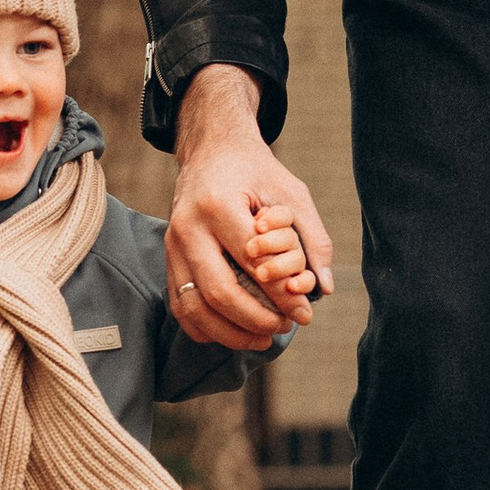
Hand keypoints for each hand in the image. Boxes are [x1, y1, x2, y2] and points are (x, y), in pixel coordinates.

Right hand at [165, 68, 334, 349]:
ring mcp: (172, 245)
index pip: (253, 263)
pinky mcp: (167, 259)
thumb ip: (312, 238)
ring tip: (261, 339)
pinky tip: (232, 332)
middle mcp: (188, 227)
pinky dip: (205, 328)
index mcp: (218, 205)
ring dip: (228, 333)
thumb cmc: (255, 170)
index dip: (281, 295)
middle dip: (254, 320)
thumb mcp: (292, 192)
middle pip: (219, 292)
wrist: (211, 150)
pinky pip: (180, 307)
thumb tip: (322, 288)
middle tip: (282, 327)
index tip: (304, 313)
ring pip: (193, 307)